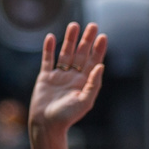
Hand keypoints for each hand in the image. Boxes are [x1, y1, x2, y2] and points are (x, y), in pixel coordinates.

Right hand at [29, 22, 106, 136]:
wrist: (46, 124)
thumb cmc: (67, 116)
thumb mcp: (85, 101)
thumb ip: (93, 83)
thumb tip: (101, 66)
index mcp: (84, 83)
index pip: (94, 62)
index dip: (98, 49)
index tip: (102, 36)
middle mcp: (73, 77)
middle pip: (81, 54)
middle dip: (86, 40)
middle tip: (92, 25)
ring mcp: (59, 76)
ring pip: (65, 53)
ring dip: (70, 40)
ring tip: (74, 25)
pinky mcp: (45, 77)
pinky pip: (48, 60)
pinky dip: (48, 49)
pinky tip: (51, 37)